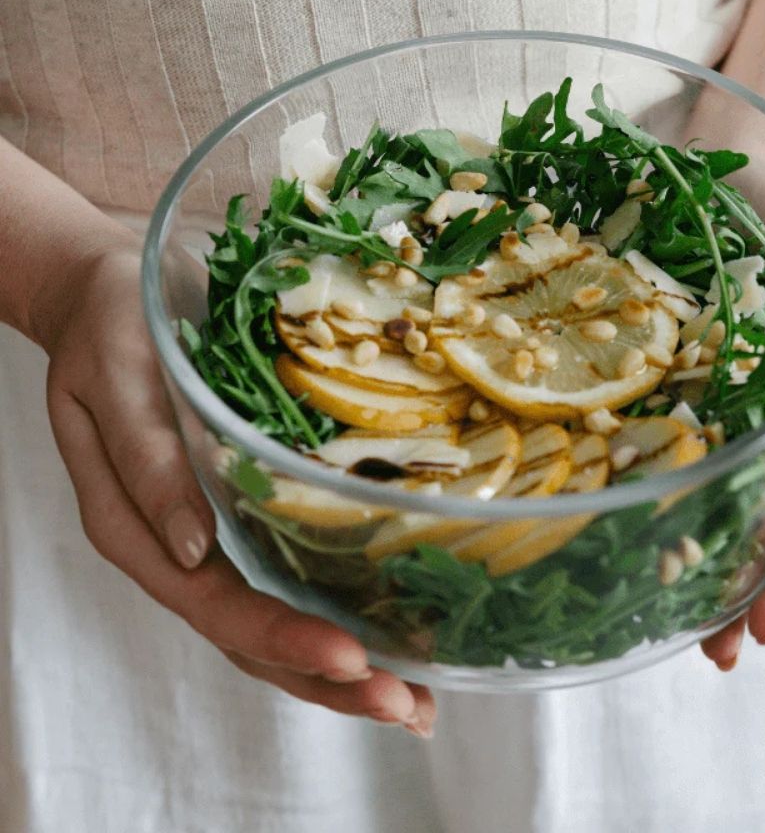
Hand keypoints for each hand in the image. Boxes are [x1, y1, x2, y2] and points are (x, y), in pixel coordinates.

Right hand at [41, 242, 434, 735]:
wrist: (115, 290)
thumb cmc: (110, 325)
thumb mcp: (114, 378)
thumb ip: (145, 461)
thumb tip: (192, 546)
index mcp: (140, 529)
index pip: (216, 606)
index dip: (285, 639)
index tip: (354, 659)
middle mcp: (183, 545)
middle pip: (253, 637)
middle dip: (332, 682)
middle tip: (410, 707)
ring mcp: (220, 531)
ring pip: (279, 618)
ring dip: (347, 667)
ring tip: (419, 699)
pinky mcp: (252, 504)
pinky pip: (296, 569)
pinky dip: (345, 607)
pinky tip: (399, 627)